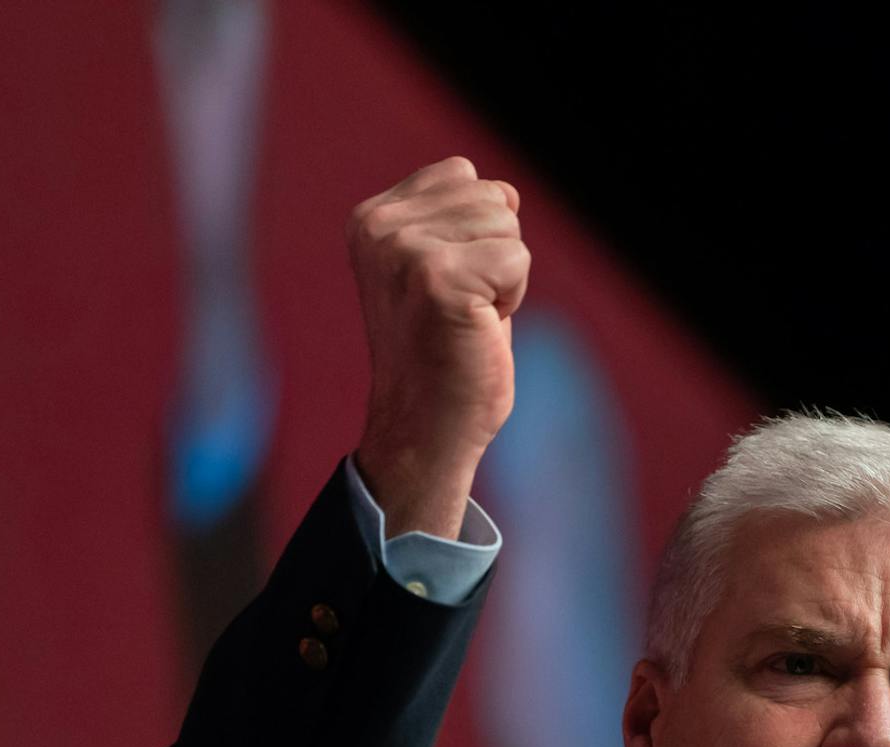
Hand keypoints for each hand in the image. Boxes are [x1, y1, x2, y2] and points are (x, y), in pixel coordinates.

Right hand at [345, 156, 528, 537]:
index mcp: (372, 217)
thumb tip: (506, 190)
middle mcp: (379, 226)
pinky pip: (517, 259)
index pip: (462, 175)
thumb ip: (458, 221)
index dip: (478, 233)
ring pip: (508, 224)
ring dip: (505, 277)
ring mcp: (404, 250)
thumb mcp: (440, 268)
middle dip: (496, 254)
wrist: (425, 429)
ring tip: (467, 318)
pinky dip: (513, 298)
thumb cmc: (445, 353)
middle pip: (491, 195)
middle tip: (462, 307)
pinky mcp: (437, 279)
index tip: (448, 287)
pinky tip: (476, 329)